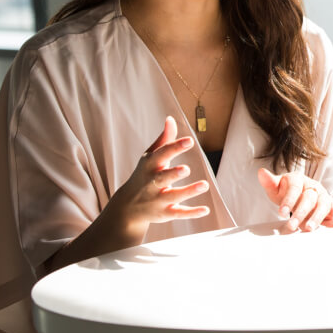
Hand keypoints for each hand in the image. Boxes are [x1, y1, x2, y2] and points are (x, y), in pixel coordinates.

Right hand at [100, 116, 210, 240]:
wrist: (126, 207)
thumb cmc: (143, 175)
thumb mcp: (150, 157)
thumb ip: (164, 139)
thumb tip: (171, 119)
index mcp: (150, 166)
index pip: (162, 155)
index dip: (175, 147)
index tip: (189, 141)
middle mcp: (152, 183)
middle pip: (163, 178)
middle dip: (173, 173)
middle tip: (186, 169)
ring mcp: (158, 200)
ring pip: (173, 196)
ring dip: (188, 191)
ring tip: (204, 185)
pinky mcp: (164, 214)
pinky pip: (178, 214)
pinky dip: (191, 213)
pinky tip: (206, 209)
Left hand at [258, 168, 332, 232]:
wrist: (299, 193)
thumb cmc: (286, 191)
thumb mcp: (276, 188)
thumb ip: (269, 182)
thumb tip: (261, 172)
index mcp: (298, 179)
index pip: (294, 188)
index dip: (288, 200)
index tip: (281, 212)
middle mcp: (312, 186)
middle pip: (309, 198)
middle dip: (300, 213)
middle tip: (291, 226)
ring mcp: (322, 195)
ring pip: (323, 204)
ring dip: (317, 217)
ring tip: (308, 229)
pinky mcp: (330, 204)